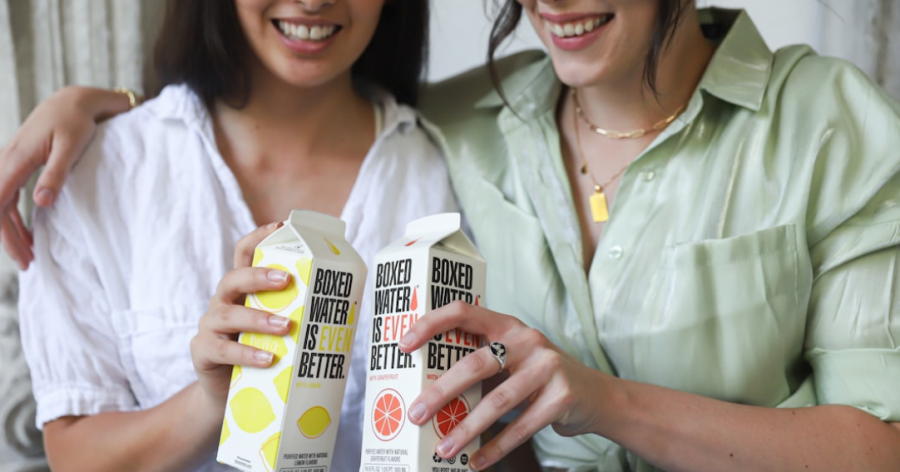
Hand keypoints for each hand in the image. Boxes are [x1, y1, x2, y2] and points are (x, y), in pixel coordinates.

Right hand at [0, 86, 119, 269]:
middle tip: (28, 264)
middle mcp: (7, 160)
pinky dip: (14, 216)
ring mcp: (11, 162)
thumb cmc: (77, 122)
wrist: (75, 100)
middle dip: (8, 238)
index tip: (22, 255)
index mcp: (16, 159)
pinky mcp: (19, 164)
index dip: (5, 232)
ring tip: (29, 253)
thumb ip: (56, 174)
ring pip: (2, 203)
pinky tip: (28, 230)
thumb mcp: (71, 147)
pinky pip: (8, 195)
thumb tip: (41, 203)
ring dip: (11, 229)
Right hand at [190, 222, 291, 405]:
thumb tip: (349, 304)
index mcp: (242, 289)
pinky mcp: (203, 351)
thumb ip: (299, 312)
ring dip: (259, 318)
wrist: (230, 393)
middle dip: (259, 276)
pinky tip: (268, 359)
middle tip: (286, 280)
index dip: (259, 236)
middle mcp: (223, 301)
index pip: (244, 253)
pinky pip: (224, 350)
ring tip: (286, 326)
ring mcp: (210, 326)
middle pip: (233, 278)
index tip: (281, 224)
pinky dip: (247, 354)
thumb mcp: (278, 328)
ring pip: (229, 314)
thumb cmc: (263, 352)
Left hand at [398, 301, 606, 470]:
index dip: (430, 323)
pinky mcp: (562, 397)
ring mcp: (548, 367)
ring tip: (442, 449)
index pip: (463, 311)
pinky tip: (476, 461)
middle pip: (476, 363)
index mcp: (507, 325)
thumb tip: (426, 395)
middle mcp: (528, 340)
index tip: (403, 345)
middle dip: (441, 392)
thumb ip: (480, 366)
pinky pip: (521, 427)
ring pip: (497, 401)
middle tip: (415, 414)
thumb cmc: (538, 378)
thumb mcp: (512, 361)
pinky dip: (495, 448)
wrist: (597, 395)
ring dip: (465, 429)